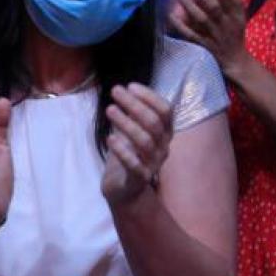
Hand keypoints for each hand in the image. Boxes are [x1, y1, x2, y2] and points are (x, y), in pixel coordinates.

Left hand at [102, 84, 172, 206]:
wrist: (124, 189)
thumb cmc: (128, 153)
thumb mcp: (131, 130)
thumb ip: (132, 114)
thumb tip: (125, 89)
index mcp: (164, 133)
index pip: (165, 110)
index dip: (149, 96)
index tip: (130, 86)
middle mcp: (163, 147)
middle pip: (154, 122)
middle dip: (135, 105)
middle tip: (115, 92)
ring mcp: (153, 163)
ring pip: (144, 141)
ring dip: (126, 123)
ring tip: (110, 109)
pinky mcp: (139, 178)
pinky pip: (134, 164)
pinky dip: (122, 150)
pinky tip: (110, 139)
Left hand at [168, 0, 249, 77]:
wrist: (236, 61)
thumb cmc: (236, 36)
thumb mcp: (241, 18)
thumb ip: (236, 2)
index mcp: (235, 17)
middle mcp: (225, 25)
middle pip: (213, 6)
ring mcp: (213, 35)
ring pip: (201, 19)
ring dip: (189, 5)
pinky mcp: (204, 45)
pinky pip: (191, 34)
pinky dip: (181, 25)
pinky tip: (172, 15)